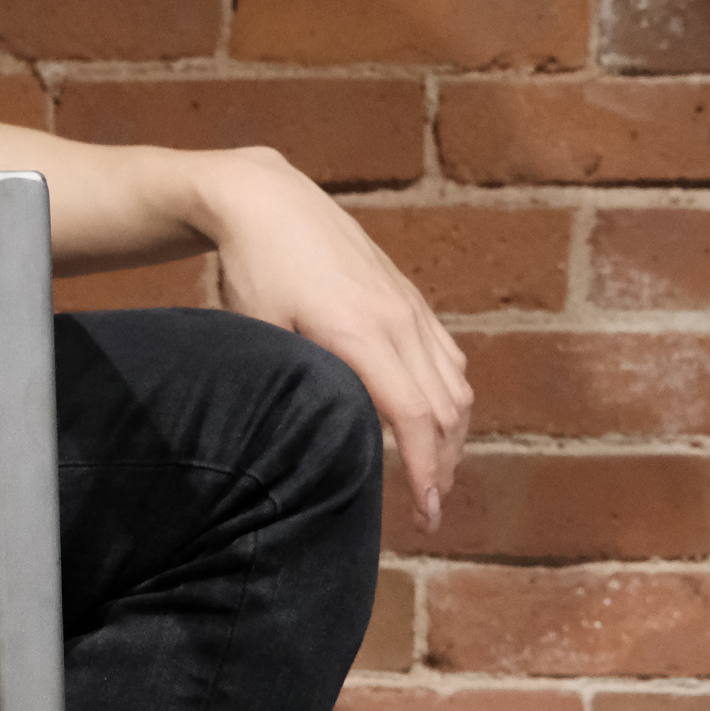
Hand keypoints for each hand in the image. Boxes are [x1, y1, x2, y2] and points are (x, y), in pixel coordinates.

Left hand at [197, 152, 470, 530]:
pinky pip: (448, 355)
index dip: (427, 470)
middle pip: (446, 407)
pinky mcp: (408, 296)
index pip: (415, 416)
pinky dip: (451, 396)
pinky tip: (436, 421)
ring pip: (456, 382)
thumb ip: (301, 384)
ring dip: (453, 433)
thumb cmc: (253, 269)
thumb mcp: (264, 334)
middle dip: (445, 464)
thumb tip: (322, 440)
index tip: (428, 511)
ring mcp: (409, 305)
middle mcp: (398, 319)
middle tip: (431, 510)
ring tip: (437, 474)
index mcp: (362, 333)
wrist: (267, 199)